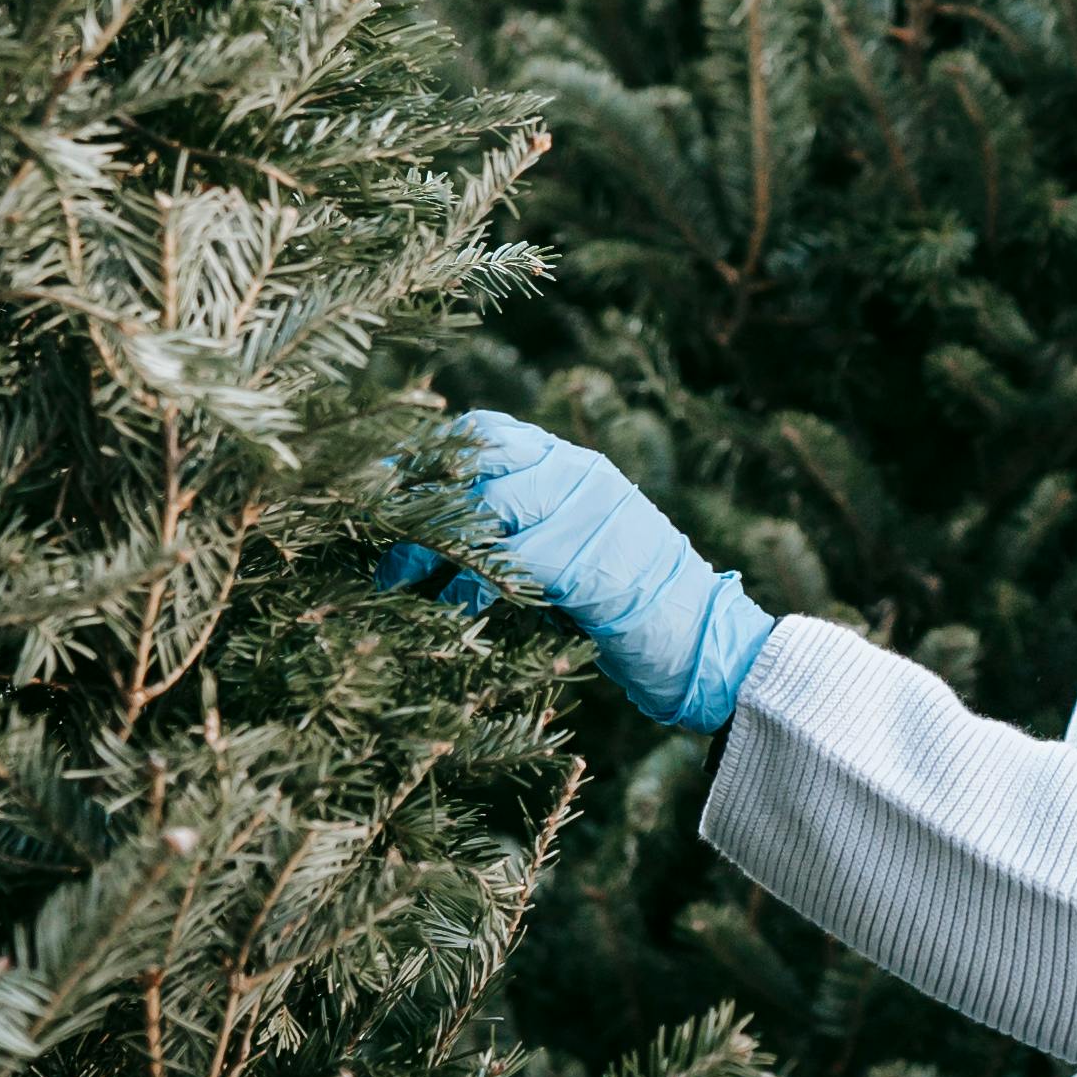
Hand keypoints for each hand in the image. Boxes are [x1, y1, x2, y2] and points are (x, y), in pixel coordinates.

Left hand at [386, 412, 773, 731]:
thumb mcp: (575, 548)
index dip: (426, 455)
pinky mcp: (591, 564)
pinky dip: (469, 586)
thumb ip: (525, 524)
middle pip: (477, 456)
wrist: (707, 644)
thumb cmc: (632, 607)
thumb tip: (439, 527)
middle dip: (415, 490)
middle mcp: (580, 476)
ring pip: (487, 505)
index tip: (375, 484)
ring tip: (393, 574)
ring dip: (429, 543)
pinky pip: (511, 562)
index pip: (486, 432)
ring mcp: (589, 515)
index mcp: (574, 465)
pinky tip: (448, 608)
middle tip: (369, 528)